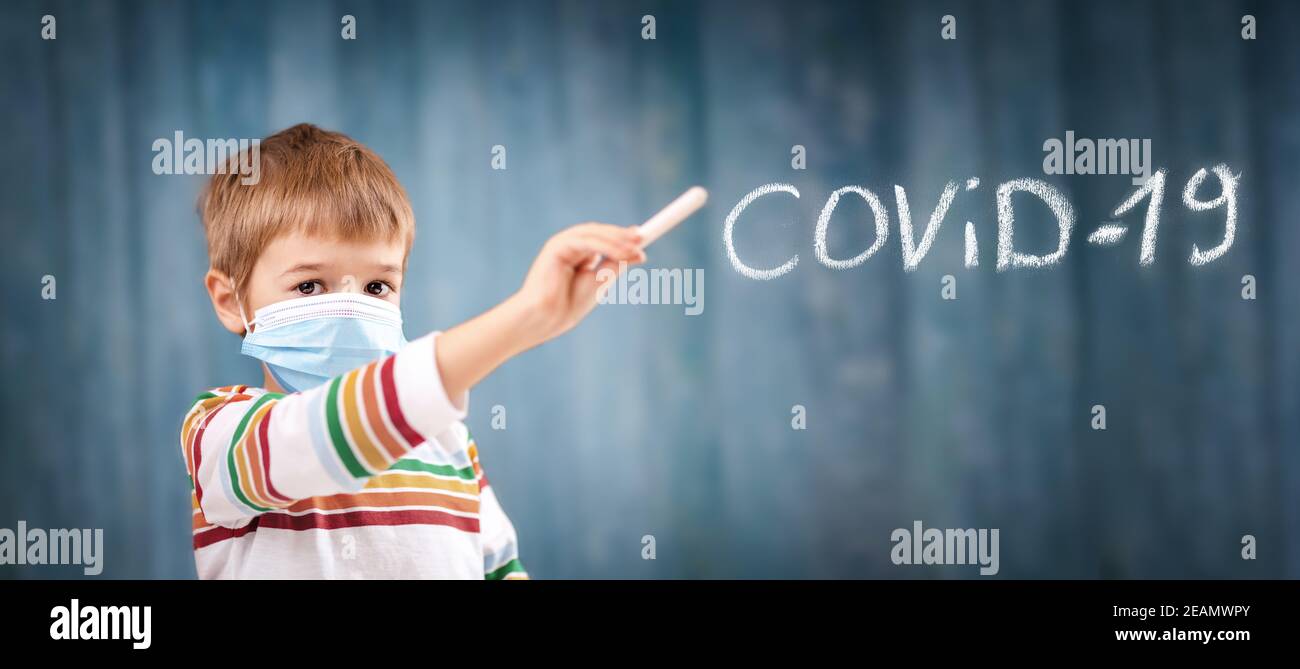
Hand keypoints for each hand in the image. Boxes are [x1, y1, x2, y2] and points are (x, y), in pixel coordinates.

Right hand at [511, 223, 644, 345]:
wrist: (547, 319)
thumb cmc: (568, 305)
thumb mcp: (600, 282)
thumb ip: (616, 266)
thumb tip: (639, 253)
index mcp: (578, 254)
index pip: (602, 239)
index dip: (621, 236)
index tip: (641, 237)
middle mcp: (569, 246)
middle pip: (598, 232)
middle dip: (621, 235)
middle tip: (642, 238)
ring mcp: (561, 244)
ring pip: (593, 234)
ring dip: (616, 239)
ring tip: (635, 248)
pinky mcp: (556, 247)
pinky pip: (585, 242)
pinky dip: (605, 246)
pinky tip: (621, 253)